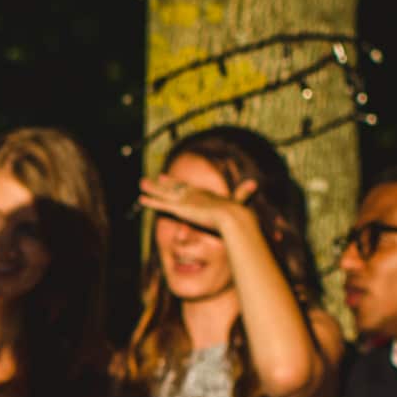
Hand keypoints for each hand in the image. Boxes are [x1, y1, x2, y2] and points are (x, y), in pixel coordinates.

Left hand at [138, 170, 253, 233]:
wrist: (233, 217)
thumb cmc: (238, 215)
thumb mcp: (239, 205)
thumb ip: (243, 194)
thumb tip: (255, 184)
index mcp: (206, 195)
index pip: (190, 188)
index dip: (181, 184)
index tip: (173, 179)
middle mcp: (194, 195)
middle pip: (176, 187)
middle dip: (165, 183)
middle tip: (155, 179)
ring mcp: (186, 201)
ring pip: (165, 194)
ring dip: (152, 189)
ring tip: (141, 184)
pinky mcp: (180, 209)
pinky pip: (162, 205)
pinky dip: (152, 202)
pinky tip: (141, 200)